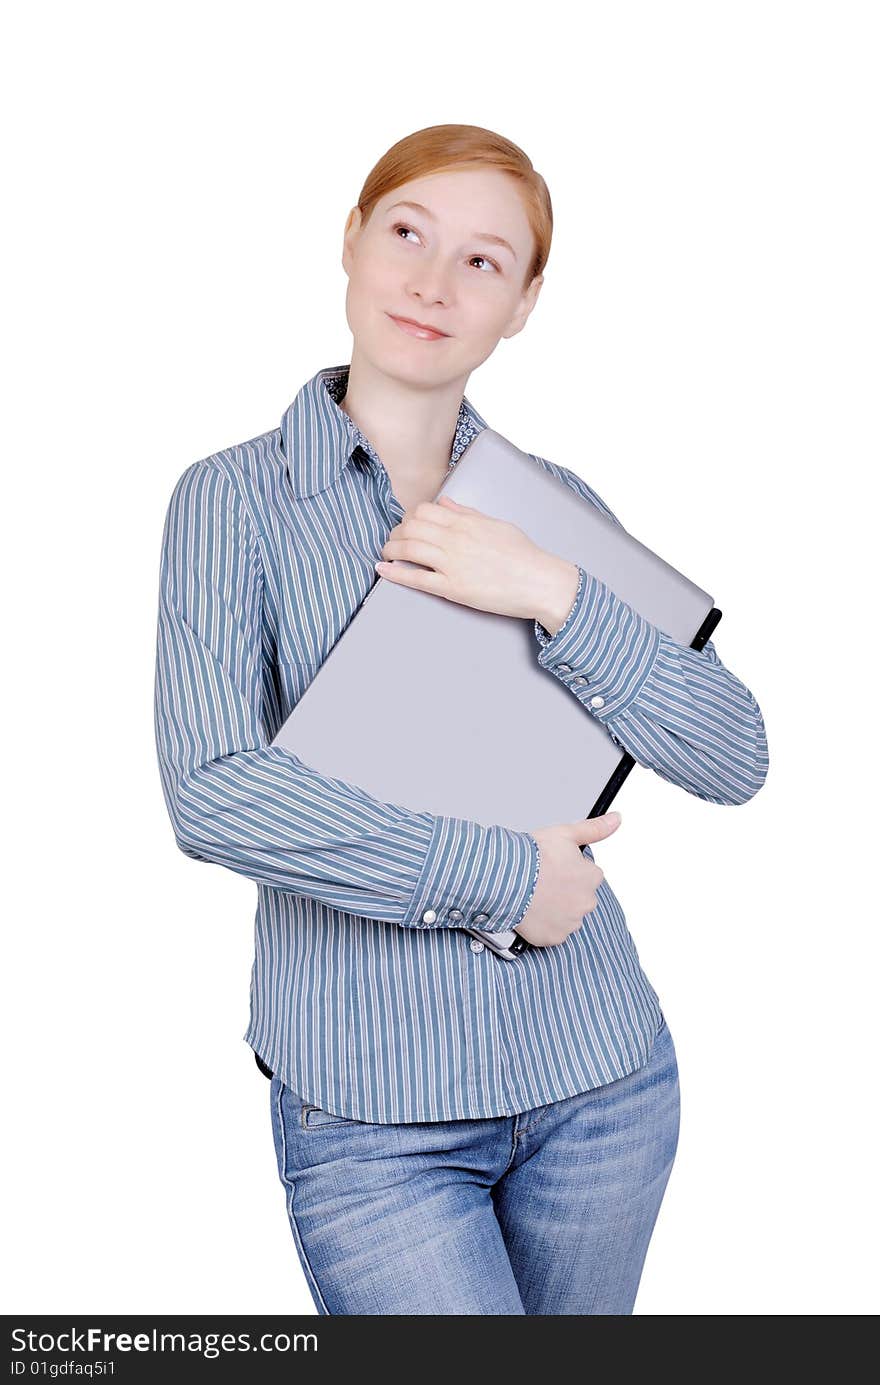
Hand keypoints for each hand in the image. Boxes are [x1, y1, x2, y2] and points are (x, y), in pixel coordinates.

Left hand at [375, 495, 578, 623]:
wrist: (540, 581)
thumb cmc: (524, 555)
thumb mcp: (496, 525)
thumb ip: (468, 514)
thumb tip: (446, 504)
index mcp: (466, 522)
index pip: (424, 511)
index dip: (409, 517)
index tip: (407, 525)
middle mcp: (456, 539)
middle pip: (410, 528)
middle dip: (396, 533)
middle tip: (393, 540)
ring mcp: (453, 564)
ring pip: (408, 549)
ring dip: (391, 550)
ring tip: (387, 554)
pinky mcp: (454, 588)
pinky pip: (416, 578)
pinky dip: (395, 573)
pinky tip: (383, 570)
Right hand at [514, 812, 621, 947]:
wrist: (506, 877)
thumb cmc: (533, 856)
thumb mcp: (566, 834)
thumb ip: (595, 829)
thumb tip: (616, 819)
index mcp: (592, 877)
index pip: (586, 876)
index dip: (568, 870)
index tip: (553, 867)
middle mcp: (586, 902)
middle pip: (578, 897)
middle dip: (564, 891)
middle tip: (543, 882)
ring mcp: (571, 922)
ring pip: (566, 916)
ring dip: (555, 909)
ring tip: (535, 896)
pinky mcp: (554, 937)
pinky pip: (552, 933)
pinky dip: (544, 925)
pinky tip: (532, 911)